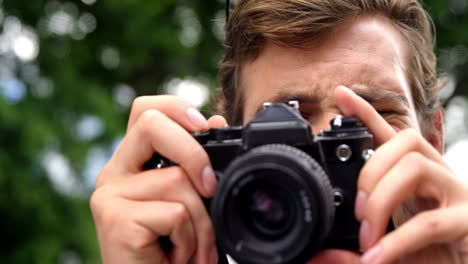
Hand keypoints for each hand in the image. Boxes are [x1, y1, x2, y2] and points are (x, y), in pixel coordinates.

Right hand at [90, 95, 226, 263]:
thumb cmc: (172, 250)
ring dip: (202, 223)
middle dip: (193, 152)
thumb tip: (217, 119)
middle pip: (151, 124)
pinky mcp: (114, 220)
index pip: (145, 110)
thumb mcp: (190, 201)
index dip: (175, 107)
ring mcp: (109, 196)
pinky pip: (175, 214)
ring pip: (177, 180)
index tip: (204, 126)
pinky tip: (177, 257)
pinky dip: (190, 240)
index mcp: (132, 165)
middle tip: (210, 188)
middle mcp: (114, 174)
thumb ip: (197, 164)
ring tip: (195, 249)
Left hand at [308, 86, 467, 263]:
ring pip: (416, 167)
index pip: (390, 134)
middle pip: (404, 142)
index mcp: (414, 175)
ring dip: (383, 199)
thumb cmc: (426, 255)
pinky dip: (398, 240)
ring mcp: (457, 195)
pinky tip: (378, 256)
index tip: (340, 94)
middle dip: (370, 172)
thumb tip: (319, 255)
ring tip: (368, 234)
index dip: (365, 113)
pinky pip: (431, 221)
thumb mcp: (384, 244)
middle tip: (357, 212)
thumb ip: (355, 247)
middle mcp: (438, 176)